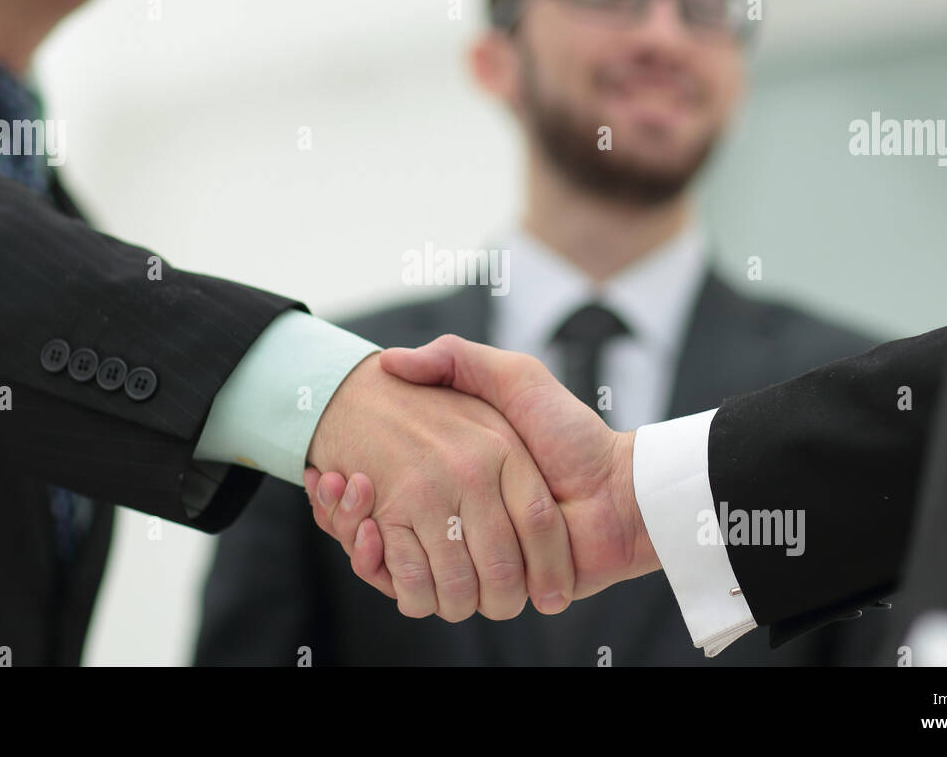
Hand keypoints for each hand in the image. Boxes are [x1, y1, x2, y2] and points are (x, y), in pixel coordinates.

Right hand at [314, 336, 659, 601]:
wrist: (618, 495)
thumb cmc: (570, 433)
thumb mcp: (516, 377)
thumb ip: (461, 360)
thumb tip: (392, 361)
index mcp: (461, 475)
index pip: (386, 483)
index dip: (350, 482)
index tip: (329, 464)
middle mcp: (457, 515)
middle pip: (374, 520)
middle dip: (344, 509)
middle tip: (329, 481)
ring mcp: (464, 552)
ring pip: (382, 554)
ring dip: (353, 531)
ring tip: (344, 498)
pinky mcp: (474, 586)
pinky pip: (406, 586)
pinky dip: (376, 567)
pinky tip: (366, 532)